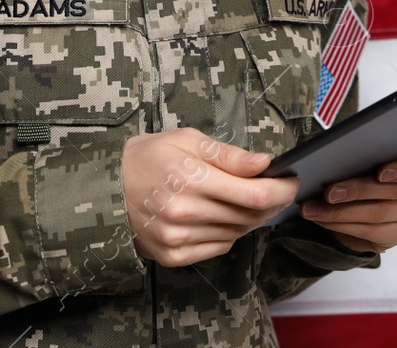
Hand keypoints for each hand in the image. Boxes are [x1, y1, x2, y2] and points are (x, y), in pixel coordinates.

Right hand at [121, 128, 299, 266]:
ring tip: (242, 199)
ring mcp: (178, 238)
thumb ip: (228, 155)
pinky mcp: (173, 256)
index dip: (282, 190)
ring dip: (249, 217)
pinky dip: (228, 232)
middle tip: (273, 189)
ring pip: (238, 233)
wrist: (105, 189)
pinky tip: (219, 216)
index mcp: (190, 178)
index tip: (291, 182)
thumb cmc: (147, 157)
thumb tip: (265, 163)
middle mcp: (185, 212)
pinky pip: (219, 247)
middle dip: (270, 202)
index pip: (256, 194)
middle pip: (250, 216)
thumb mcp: (186, 140)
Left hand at [298, 151, 396, 252]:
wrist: (364, 203)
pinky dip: (341, 224)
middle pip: (395, 192)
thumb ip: (363, 153)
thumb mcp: (366, 157)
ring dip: (340, 212)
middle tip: (328, 192)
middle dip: (357, 191)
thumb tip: (333, 152)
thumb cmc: (364, 168)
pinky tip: (322, 219)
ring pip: (378, 214)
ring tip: (313, 209)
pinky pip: (370, 231)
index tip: (381, 173)